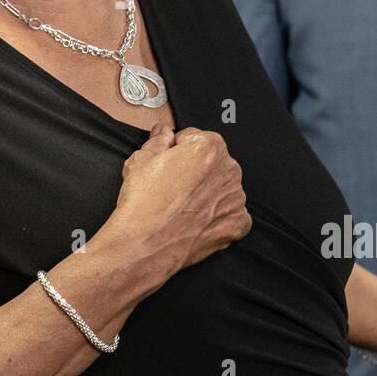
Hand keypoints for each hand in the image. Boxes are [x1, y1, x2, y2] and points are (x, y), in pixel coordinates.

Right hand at [103, 124, 250, 284]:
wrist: (145, 243)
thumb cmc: (143, 203)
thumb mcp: (140, 159)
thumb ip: (158, 140)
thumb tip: (163, 132)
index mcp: (208, 147)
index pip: (193, 138)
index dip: (176, 150)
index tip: (167, 164)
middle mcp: (228, 170)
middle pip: (211, 162)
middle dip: (194, 170)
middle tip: (171, 186)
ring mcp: (235, 199)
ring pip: (221, 187)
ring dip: (207, 192)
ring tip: (181, 205)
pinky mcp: (236, 224)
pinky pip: (231, 214)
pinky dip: (217, 216)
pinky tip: (196, 219)